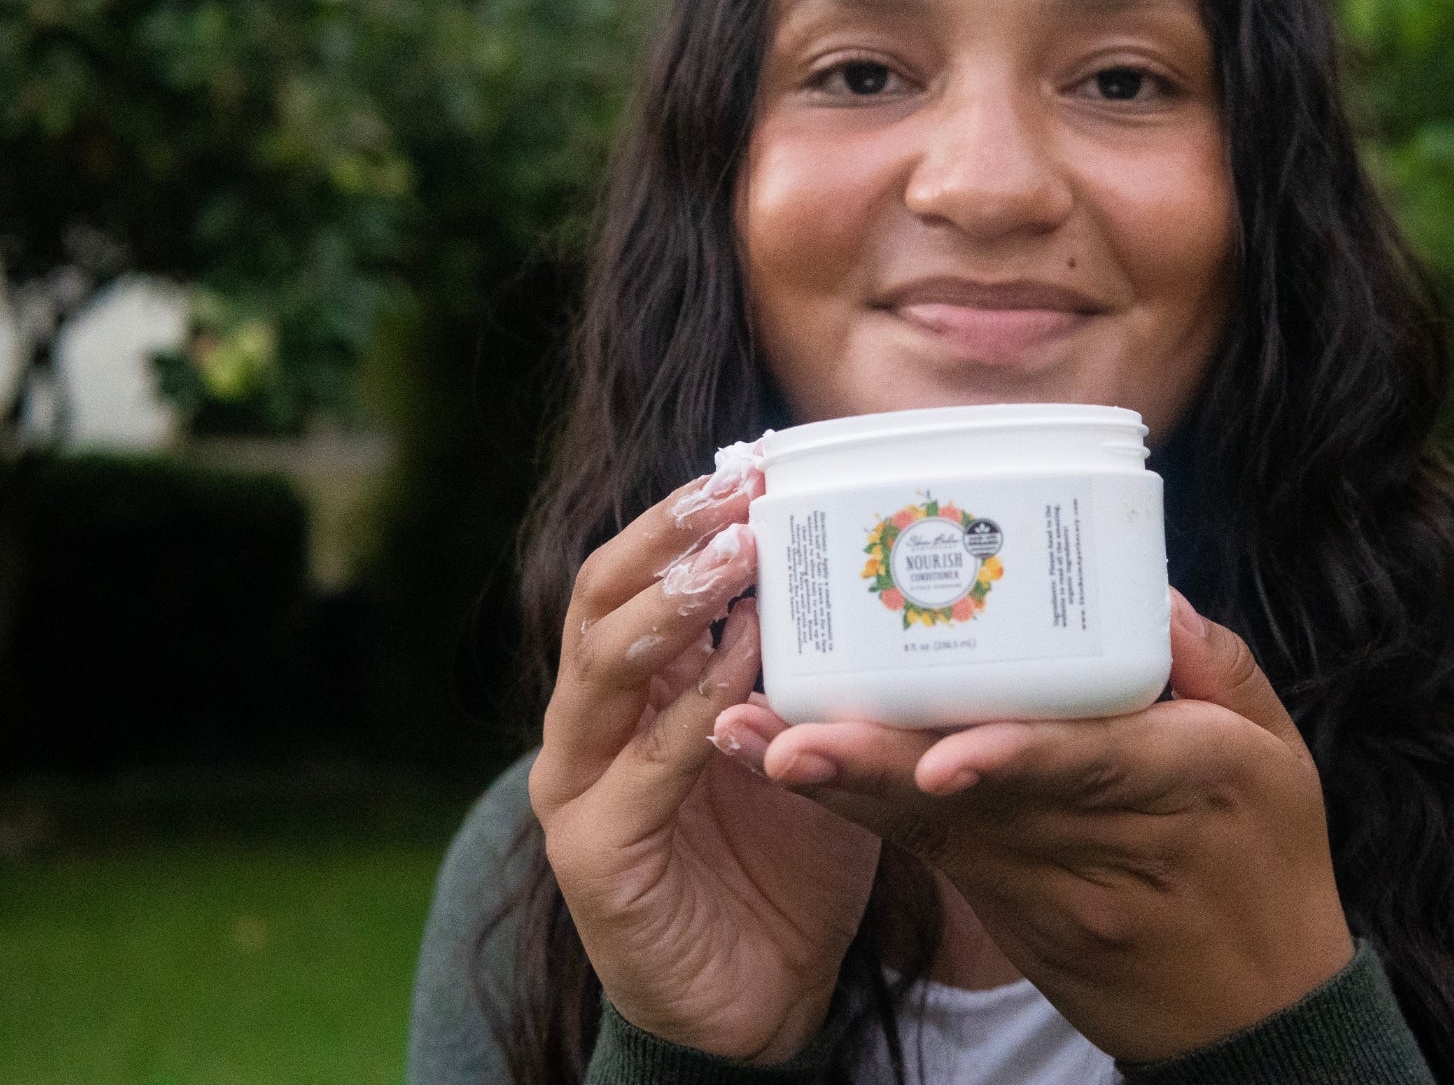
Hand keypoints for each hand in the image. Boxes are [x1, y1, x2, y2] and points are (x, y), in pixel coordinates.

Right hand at [528, 460, 880, 1063]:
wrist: (765, 1001)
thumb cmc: (789, 860)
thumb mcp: (806, 736)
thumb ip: (808, 664)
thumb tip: (864, 562)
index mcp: (632, 690)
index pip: (632, 578)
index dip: (683, 517)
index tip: (756, 463)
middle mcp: (589, 728)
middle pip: (597, 600)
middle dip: (666, 537)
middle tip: (739, 491)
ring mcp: (579, 791)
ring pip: (600, 669)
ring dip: (672, 606)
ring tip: (738, 557)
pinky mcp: (598, 857)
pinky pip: (647, 766)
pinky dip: (699, 711)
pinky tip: (750, 671)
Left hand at [712, 591, 1352, 1062]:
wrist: (1254, 1020)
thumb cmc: (1271, 866)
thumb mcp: (1278, 756)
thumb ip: (1217, 665)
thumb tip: (1152, 594)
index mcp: (1180, 786)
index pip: (1085, 770)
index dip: (1009, 760)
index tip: (939, 754)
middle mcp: (1097, 843)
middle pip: (974, 804)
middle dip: (874, 770)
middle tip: (786, 740)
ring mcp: (1042, 887)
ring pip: (930, 833)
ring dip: (840, 787)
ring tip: (755, 740)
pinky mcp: (1006, 908)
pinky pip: (930, 853)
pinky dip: (861, 809)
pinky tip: (794, 768)